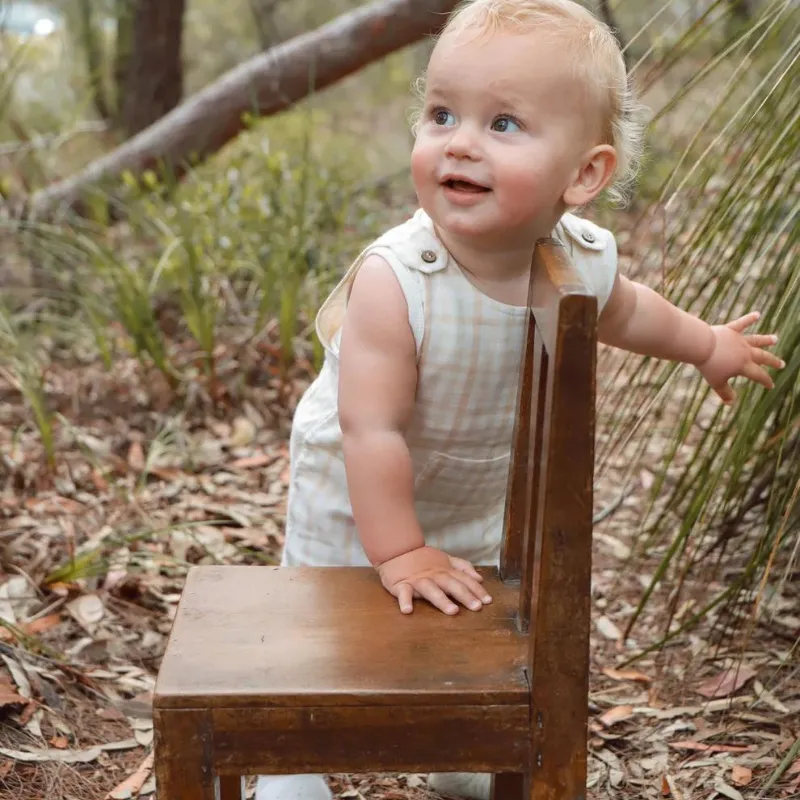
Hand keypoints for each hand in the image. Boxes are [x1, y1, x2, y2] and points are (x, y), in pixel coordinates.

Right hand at [376, 545, 491, 615]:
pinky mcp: (401, 585)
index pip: (463, 579)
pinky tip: (408, 610)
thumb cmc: (422, 558)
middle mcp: (433, 575)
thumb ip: (462, 567)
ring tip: (452, 611)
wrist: (396, 549)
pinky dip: (404, 600)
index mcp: (444, 570)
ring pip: (430, 589)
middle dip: (465, 595)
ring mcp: (417, 580)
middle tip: (477, 607)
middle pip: (451, 584)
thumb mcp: (445, 559)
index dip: (476, 589)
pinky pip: (403, 593)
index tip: (488, 601)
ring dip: (441, 599)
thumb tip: (479, 578)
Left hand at [698, 312, 784, 403]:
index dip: (766, 381)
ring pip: (756, 340)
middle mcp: (745, 352)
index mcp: (744, 366)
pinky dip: (749, 318)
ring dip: (766, 340)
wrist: (701, 346)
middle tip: (781, 364)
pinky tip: (757, 314)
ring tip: (775, 339)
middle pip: (762, 357)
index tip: (771, 385)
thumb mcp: (716, 382)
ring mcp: (739, 340)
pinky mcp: (730, 330)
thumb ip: (725, 393)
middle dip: (772, 361)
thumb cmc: (708, 366)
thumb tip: (730, 403)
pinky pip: (741, 323)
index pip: (759, 375)